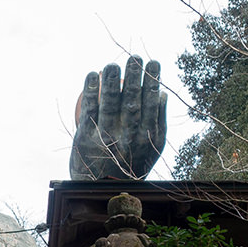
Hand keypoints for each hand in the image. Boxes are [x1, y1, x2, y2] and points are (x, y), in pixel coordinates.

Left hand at [70, 57, 166, 179]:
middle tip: (134, 58)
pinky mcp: (85, 138)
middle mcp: (127, 138)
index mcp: (147, 137)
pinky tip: (93, 74)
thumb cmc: (132, 163)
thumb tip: (162, 93)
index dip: (152, 81)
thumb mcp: (152, 148)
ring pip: (110, 103)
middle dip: (134, 76)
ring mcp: (106, 137)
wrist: (102, 188)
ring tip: (113, 64)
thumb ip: (159, 121)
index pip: (151, 103)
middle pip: (131, 100)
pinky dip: (91, 91)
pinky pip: (89, 110)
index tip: (153, 62)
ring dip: (111, 80)